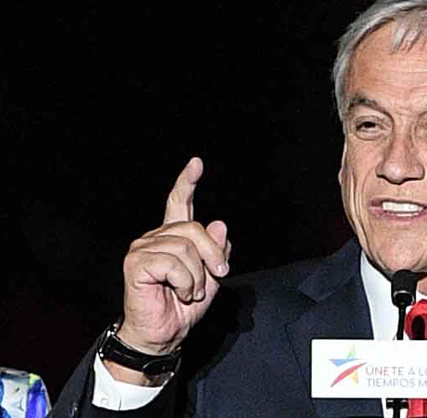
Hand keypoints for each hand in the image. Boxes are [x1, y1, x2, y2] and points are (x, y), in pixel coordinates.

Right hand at [117, 157, 230, 357]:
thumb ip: (217, 251)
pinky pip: (174, 263)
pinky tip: (179, 293)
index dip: (187, 183)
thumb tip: (219, 224)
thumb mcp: (212, 277)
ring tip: (190, 291)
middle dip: (213, 255)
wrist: (164, 333)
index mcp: (173, 237)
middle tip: (217, 276)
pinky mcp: (136, 262)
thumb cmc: (184, 307)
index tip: (196, 163)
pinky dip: (186, 282)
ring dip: (198, 276)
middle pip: (194, 228)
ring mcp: (143, 248)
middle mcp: (156, 237)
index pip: (179, 203)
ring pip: (186, 248)